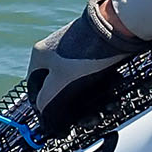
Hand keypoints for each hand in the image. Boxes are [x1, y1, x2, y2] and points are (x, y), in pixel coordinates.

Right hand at [26, 0, 147, 136]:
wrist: (117, 26)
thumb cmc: (86, 52)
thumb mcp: (61, 79)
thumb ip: (47, 98)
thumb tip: (42, 115)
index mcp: (40, 56)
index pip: (35, 89)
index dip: (44, 108)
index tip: (56, 124)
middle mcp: (53, 52)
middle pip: (58, 88)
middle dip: (73, 108)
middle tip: (88, 119)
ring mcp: (73, 51)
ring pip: (78, 85)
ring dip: (90, 101)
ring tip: (104, 109)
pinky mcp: (91, 52)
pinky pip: (92, 76)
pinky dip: (100, 88)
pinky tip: (112, 96)